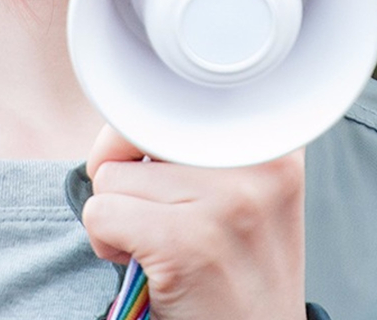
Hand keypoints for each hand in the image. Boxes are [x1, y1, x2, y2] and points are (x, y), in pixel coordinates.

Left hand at [82, 126, 306, 319]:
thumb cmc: (242, 273)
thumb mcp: (251, 195)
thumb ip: (204, 150)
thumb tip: (123, 123)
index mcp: (275, 145)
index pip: (176, 103)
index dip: (151, 141)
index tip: (164, 176)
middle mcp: (258, 166)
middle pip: (138, 136)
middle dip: (131, 181)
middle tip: (164, 221)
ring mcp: (225, 204)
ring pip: (111, 177)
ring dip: (119, 216)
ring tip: (160, 245)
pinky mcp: (186, 244)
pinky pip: (101, 213)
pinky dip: (105, 243)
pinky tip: (144, 264)